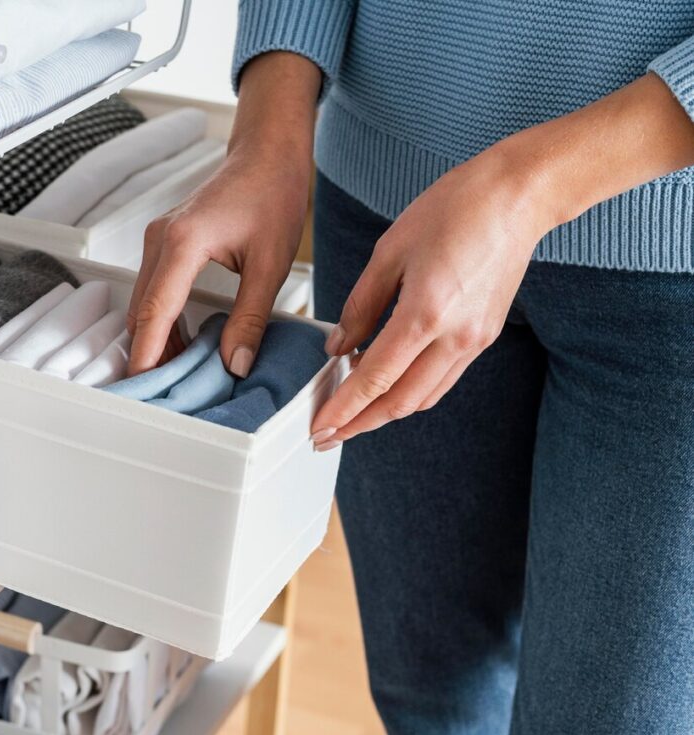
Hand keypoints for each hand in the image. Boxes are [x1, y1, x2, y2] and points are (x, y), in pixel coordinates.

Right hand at [128, 144, 310, 375]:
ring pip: (143, 303)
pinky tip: (183, 342)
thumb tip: (234, 364)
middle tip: (167, 392)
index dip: (147, 354)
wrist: (266, 157)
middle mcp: (160, 239)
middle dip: (149, 354)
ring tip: (178, 373)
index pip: (155, 311)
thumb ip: (250, 318)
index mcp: (183, 243)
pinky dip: (162, 320)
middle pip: (141, 312)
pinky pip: (153, 290)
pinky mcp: (163, 242)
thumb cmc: (271, 197)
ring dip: (156, 338)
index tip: (145, 387)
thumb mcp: (270, 265)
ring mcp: (157, 239)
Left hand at [309, 150, 549, 449]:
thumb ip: (360, 305)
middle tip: (327, 434)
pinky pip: (442, 379)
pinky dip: (410, 390)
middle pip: (400, 402)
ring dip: (385, 412)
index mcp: (425, 314)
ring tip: (351, 415)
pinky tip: (386, 384)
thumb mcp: (389, 251)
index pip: (374, 379)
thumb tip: (339, 345)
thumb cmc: (456, 209)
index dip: (343, 409)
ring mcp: (475, 341)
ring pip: (424, 397)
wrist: (518, 197)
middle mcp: (456, 337)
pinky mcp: (484, 336)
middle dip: (360, 424)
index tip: (320, 428)